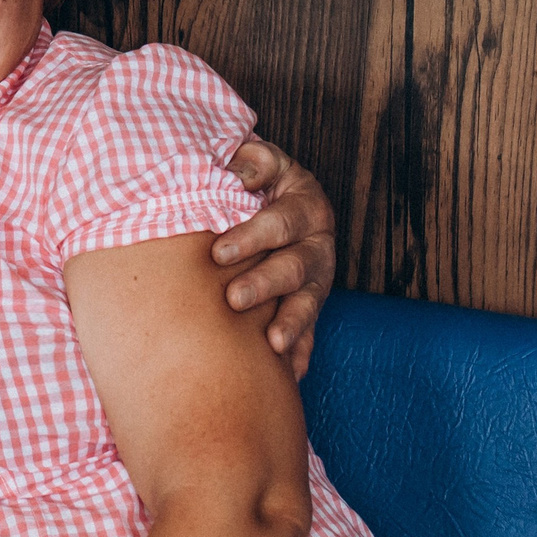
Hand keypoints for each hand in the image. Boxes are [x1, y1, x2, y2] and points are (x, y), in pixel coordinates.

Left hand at [214, 138, 336, 375]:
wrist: (271, 196)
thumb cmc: (254, 178)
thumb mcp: (258, 161)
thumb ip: (250, 162)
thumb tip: (235, 172)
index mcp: (304, 203)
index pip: (280, 221)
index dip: (251, 236)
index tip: (218, 252)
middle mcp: (318, 242)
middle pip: (295, 265)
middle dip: (265, 283)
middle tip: (233, 299)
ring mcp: (318, 277)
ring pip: (308, 302)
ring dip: (291, 324)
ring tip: (272, 345)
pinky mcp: (311, 303)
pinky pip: (310, 333)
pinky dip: (299, 354)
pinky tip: (288, 375)